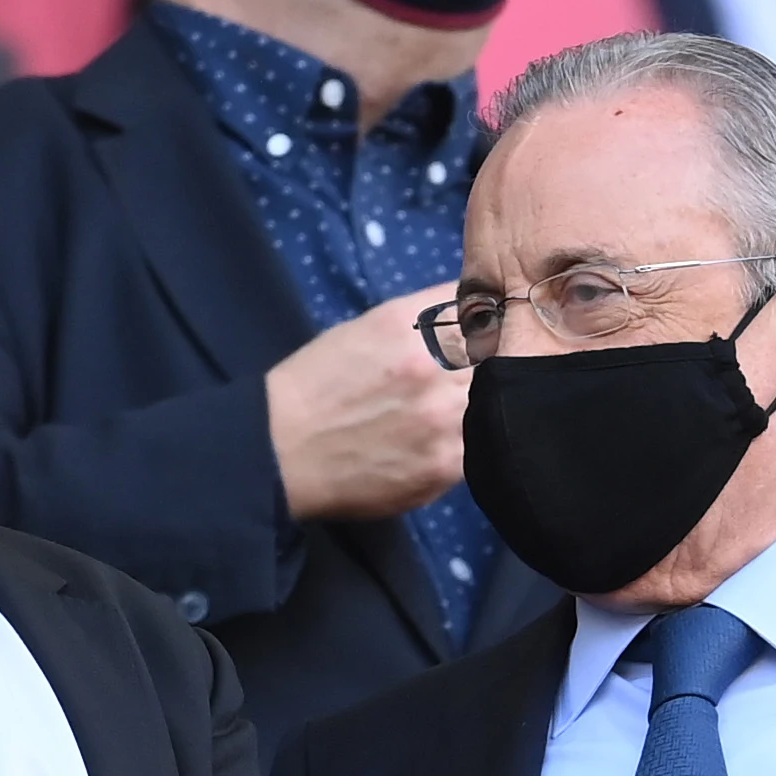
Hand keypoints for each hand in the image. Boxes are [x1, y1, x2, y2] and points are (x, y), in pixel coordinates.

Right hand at [266, 282, 470, 520]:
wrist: (280, 452)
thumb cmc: (317, 385)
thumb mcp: (368, 329)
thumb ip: (425, 322)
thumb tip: (475, 314)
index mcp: (409, 326)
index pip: (484, 310)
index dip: (488, 322)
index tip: (484, 333)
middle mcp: (432, 367)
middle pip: (496, 357)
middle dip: (488, 364)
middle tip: (462, 377)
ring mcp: (443, 419)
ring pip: (492, 402)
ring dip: (480, 404)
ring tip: (441, 412)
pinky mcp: (445, 465)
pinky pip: (478, 446)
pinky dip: (467, 441)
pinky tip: (436, 440)